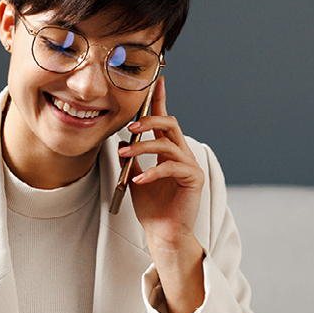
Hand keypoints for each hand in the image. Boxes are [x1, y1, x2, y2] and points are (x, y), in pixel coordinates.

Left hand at [119, 77, 206, 312]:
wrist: (163, 233)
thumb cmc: (152, 207)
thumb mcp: (135, 177)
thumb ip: (132, 159)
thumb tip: (119, 142)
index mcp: (168, 150)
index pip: (163, 119)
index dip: (159, 99)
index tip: (155, 79)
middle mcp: (181, 153)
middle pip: (170, 123)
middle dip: (149, 120)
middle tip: (129, 127)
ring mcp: (189, 165)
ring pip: (168, 143)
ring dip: (143, 146)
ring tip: (125, 153)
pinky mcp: (193, 179)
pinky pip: (172, 167)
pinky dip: (153, 172)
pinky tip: (140, 179)